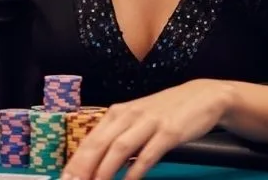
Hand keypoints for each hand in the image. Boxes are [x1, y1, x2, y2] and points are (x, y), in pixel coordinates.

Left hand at [63, 79, 232, 179]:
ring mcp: (149, 122)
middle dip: (84, 166)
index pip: (91, 139)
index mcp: (118, 113)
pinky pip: (148, 153)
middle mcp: (129, 115)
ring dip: (105, 170)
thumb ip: (119, 136)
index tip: (65, 178)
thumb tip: (98, 162)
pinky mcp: (169, 132)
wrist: (202, 96)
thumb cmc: (166, 111)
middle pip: (100, 143)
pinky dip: (136, 170)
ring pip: (120, 148)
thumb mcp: (137, 119)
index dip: (76, 160)